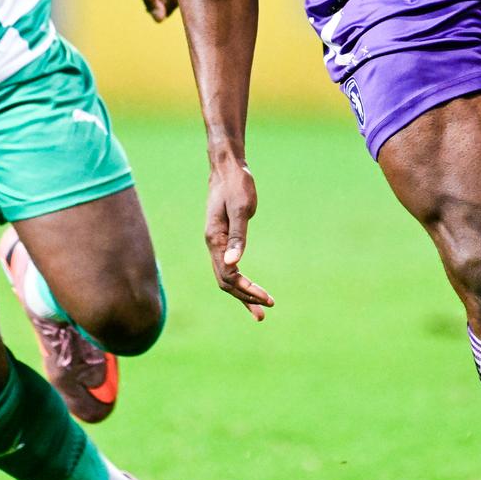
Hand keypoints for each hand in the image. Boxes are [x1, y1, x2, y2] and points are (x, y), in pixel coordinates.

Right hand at [204, 157, 272, 319]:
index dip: (247, 289)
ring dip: (242, 294)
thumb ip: (238, 237)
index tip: (267, 298)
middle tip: (265, 311)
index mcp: (215, 240)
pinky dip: (240, 280)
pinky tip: (250, 287)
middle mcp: (213, 244)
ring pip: (226, 277)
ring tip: (260, 311)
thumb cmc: (236, 185)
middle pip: (225, 281)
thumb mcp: (240, 209)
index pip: (229, 275)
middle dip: (245, 298)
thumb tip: (234, 264)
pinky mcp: (224, 239)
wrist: (227, 167)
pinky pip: (230, 266)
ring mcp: (217, 243)